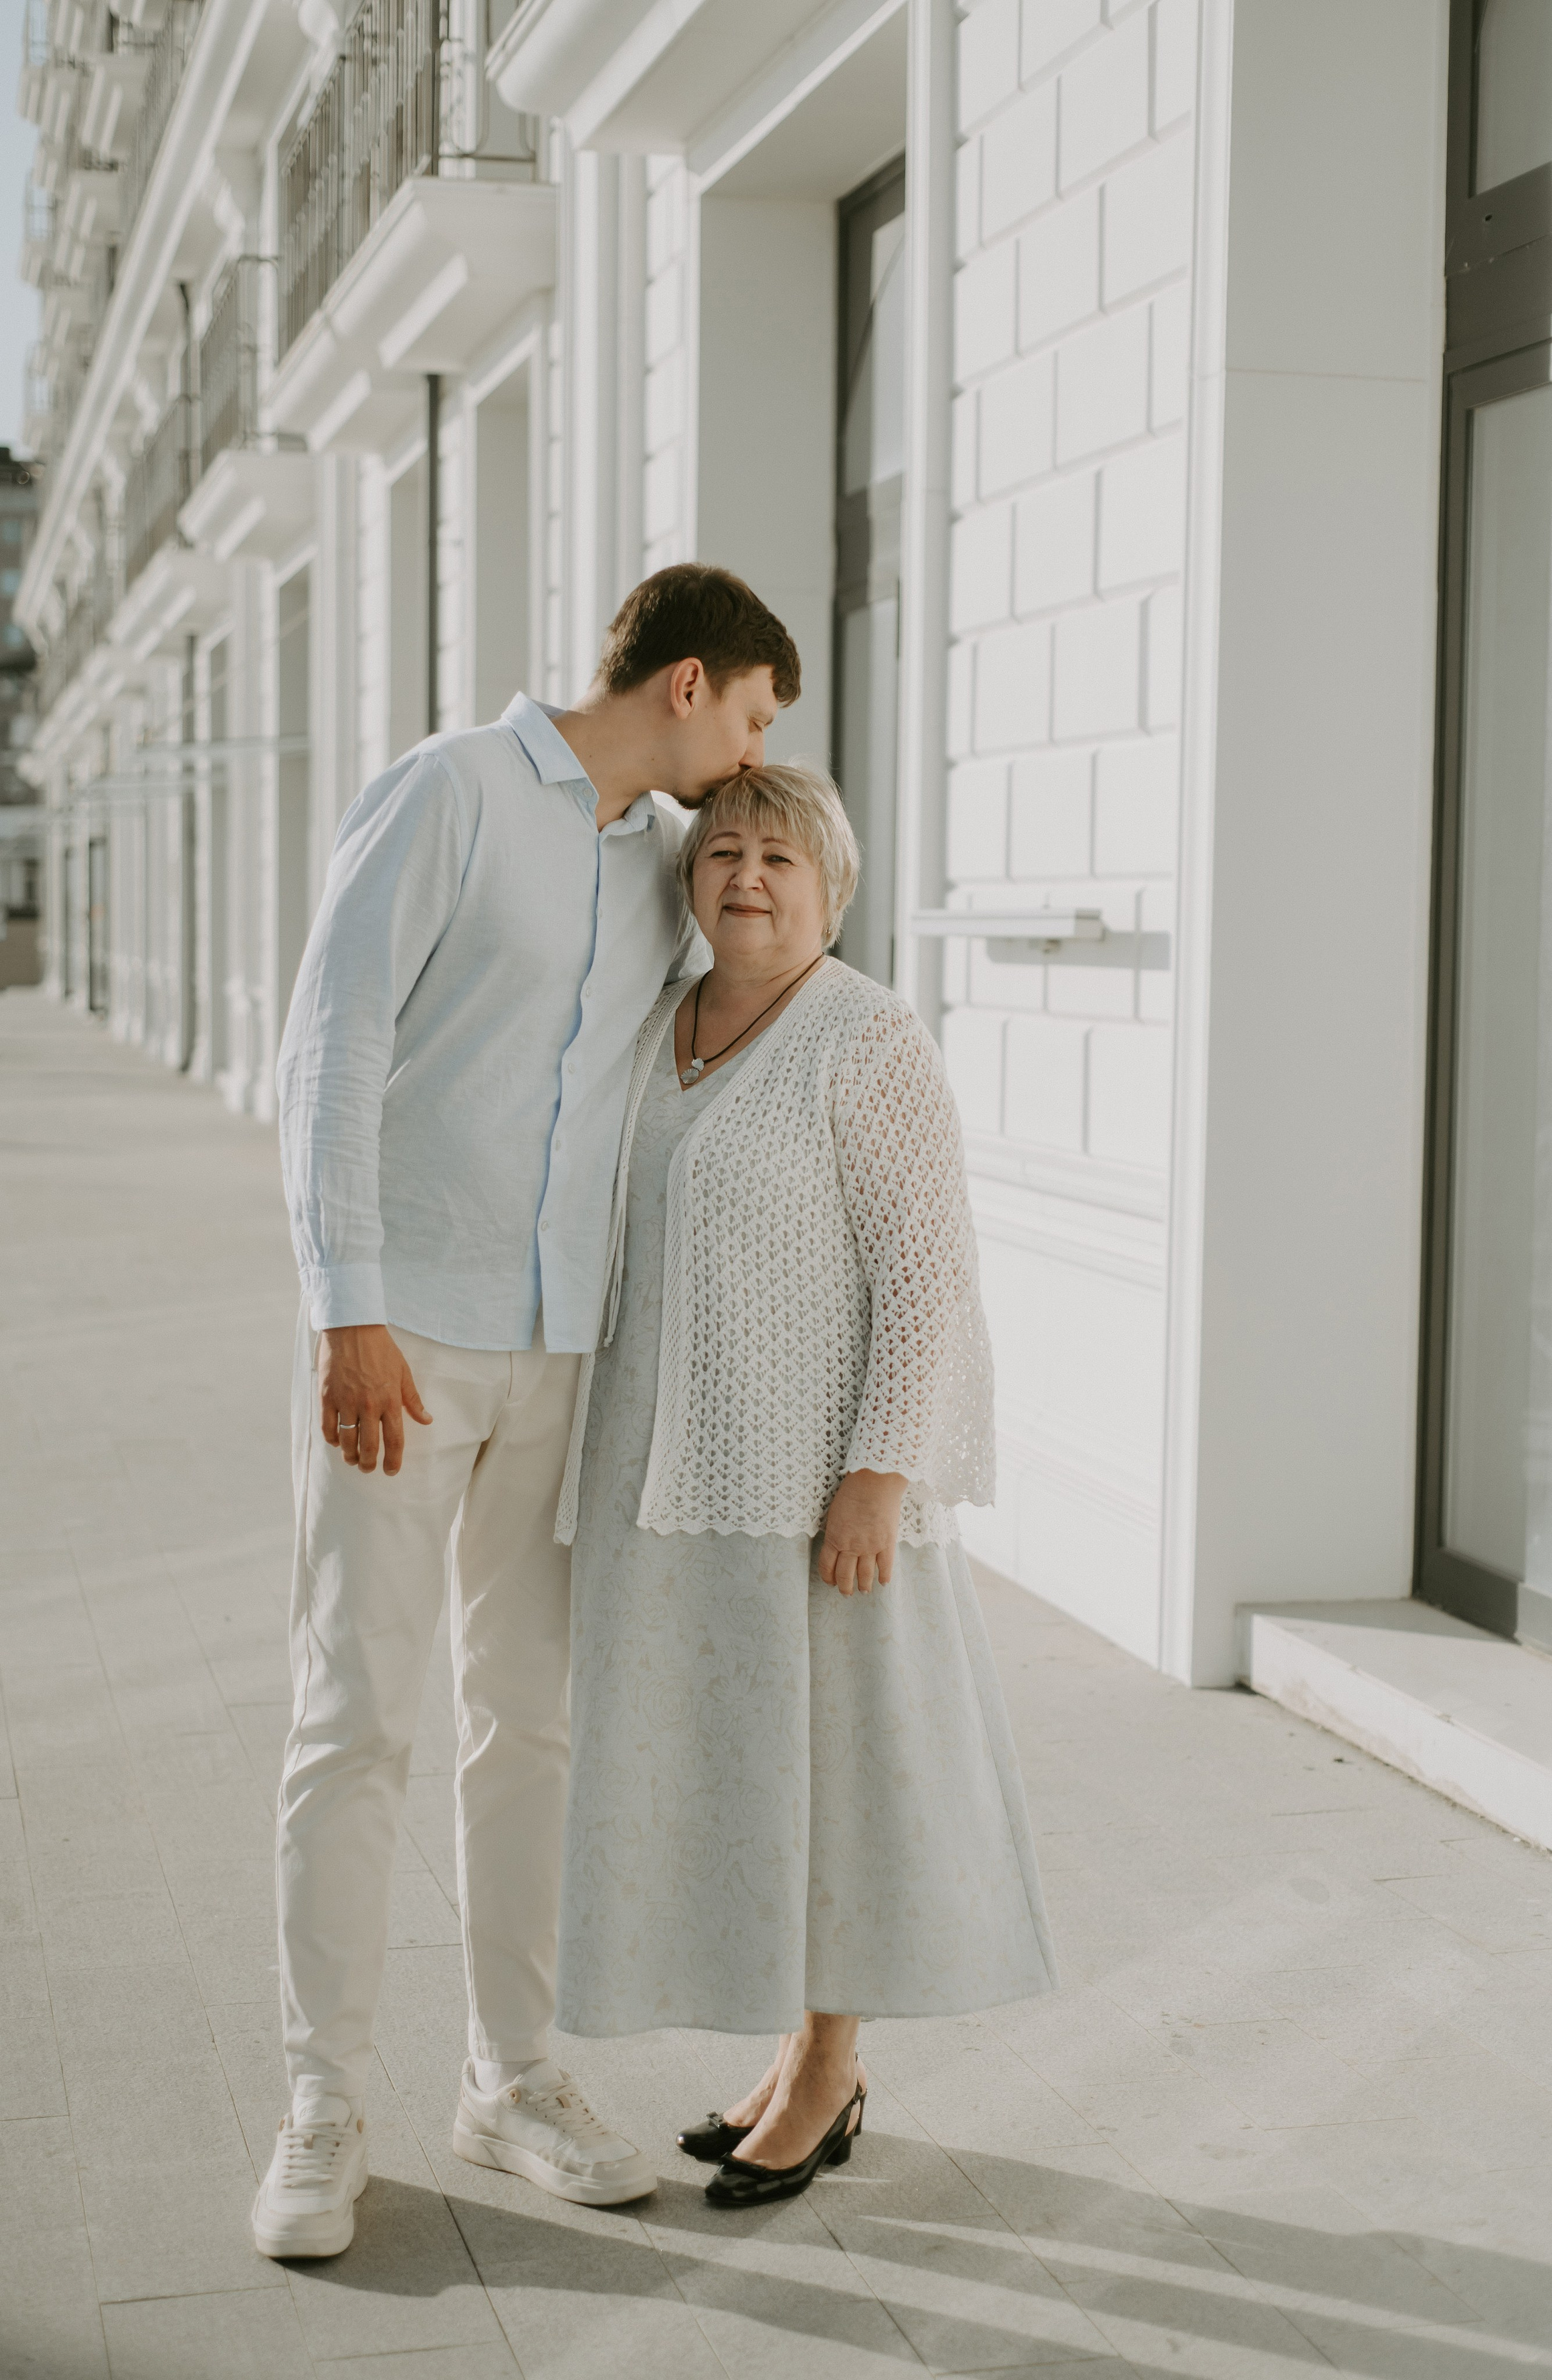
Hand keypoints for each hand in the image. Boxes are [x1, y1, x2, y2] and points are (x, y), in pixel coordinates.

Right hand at [318, 1325, 431, 1476]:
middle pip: (369, 1446)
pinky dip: (332, 1439)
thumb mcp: (403, 1372)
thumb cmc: (381, 1348)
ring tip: (352, 1460)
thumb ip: (412, 1399)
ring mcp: (346, 1402)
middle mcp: (369, 1405)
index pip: (394, 1440)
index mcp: (390, 1400)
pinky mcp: (327, 1397)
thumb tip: (427, 1420)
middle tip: (368, 1469)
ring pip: (347, 1440)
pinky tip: (336, 1441)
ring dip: (350, 1455)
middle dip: (369, 1463)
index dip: (393, 1460)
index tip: (391, 1471)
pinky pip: (328, 1426)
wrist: (352, 1328)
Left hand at [818, 1469, 906, 1594]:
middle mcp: (851, 1546)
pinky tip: (883, 1582)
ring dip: (863, 1585)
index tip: (830, 1582)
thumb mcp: (834, 1512)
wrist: (875, 1482)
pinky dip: (884, 1576)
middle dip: (844, 1587)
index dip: (828, 1577)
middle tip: (846, 1592)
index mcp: (835, 1538)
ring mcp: (870, 1547)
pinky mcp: (887, 1543)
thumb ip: (835, 1531)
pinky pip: (885, 1566)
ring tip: (863, 1591)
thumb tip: (836, 1542)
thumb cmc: (852, 1491)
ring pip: (865, 1575)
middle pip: (845, 1575)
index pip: (827, 1566)